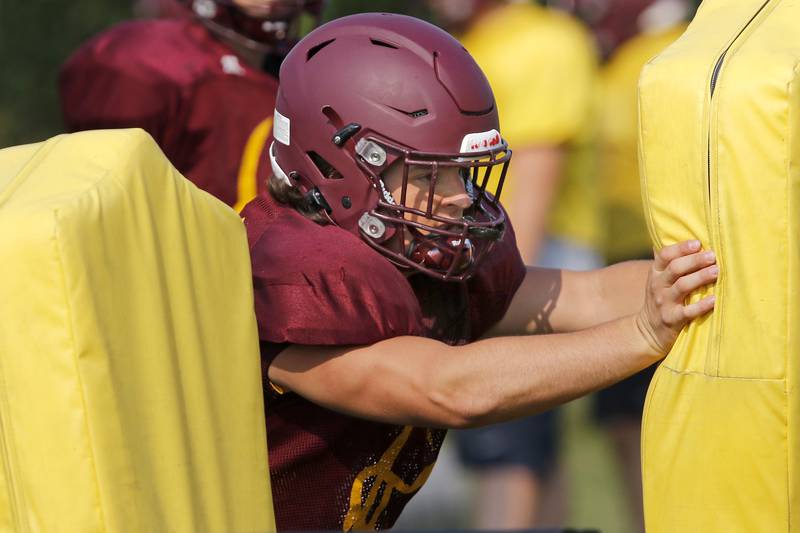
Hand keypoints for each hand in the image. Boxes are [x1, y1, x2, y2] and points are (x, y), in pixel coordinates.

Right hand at [636, 240, 717, 354]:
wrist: (648, 330)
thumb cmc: (661, 299)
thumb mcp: (658, 279)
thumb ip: (668, 262)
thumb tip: (681, 235)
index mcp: (655, 273)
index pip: (664, 255)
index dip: (681, 248)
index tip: (697, 243)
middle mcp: (658, 286)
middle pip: (675, 268)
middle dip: (695, 260)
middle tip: (712, 255)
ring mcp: (664, 303)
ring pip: (682, 286)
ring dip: (700, 277)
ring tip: (716, 271)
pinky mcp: (672, 319)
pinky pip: (688, 311)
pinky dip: (702, 305)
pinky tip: (715, 299)